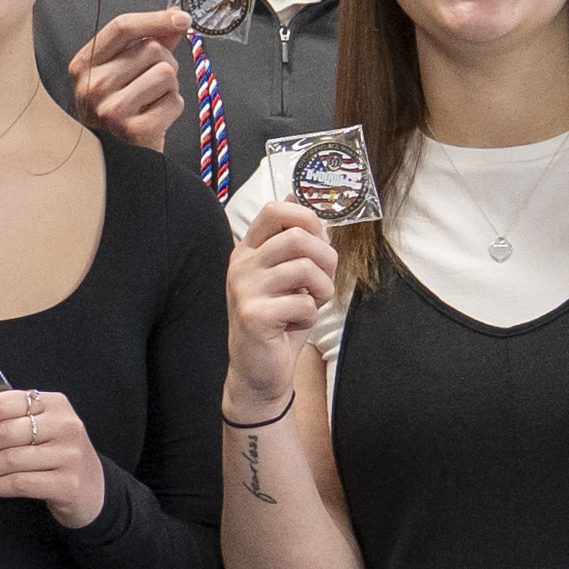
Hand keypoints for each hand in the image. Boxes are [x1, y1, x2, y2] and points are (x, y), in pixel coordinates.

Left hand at [0, 382, 105, 526]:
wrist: (94, 491)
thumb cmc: (54, 456)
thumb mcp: (39, 429)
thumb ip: (6, 421)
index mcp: (52, 401)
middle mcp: (64, 423)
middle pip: (0, 432)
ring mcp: (69, 453)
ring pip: (7, 460)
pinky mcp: (68, 482)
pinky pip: (18, 483)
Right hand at [66, 8, 189, 150]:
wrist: (113, 157)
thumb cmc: (118, 110)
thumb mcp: (121, 71)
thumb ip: (146, 41)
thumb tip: (175, 20)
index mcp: (84, 65)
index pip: (122, 27)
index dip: (156, 18)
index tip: (182, 18)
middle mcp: (92, 86)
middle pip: (151, 49)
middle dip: (164, 62)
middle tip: (152, 83)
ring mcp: (111, 109)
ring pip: (167, 73)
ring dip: (169, 87)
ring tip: (151, 101)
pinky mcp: (134, 129)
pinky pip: (174, 101)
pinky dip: (172, 108)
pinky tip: (155, 117)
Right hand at [224, 200, 339, 416]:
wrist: (258, 370)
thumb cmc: (278, 322)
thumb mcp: (288, 277)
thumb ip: (294, 242)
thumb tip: (298, 198)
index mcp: (248, 251)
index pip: (274, 211)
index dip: (306, 217)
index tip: (319, 240)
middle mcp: (242, 265)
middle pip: (296, 236)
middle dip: (326, 257)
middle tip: (325, 280)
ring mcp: (245, 289)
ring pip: (305, 268)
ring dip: (322, 288)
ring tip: (313, 303)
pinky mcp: (254, 315)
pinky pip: (303, 303)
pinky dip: (310, 316)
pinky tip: (296, 324)